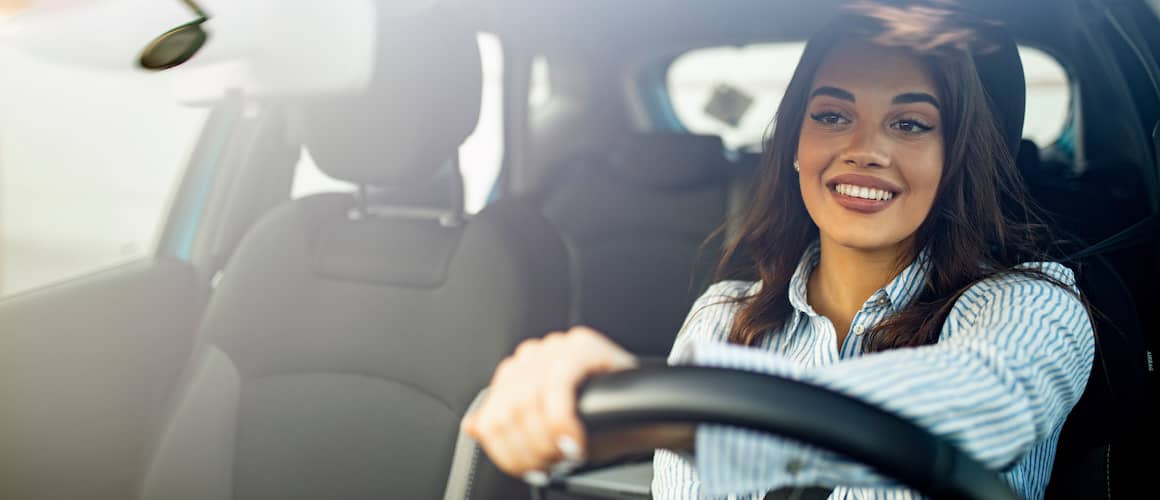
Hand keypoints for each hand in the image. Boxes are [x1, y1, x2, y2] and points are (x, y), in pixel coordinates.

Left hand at [461, 326, 638, 484]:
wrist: (650, 408)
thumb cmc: (601, 420)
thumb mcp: (547, 429)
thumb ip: (510, 426)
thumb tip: (474, 427)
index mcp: (518, 373)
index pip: (492, 416)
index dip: (508, 452)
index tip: (531, 469)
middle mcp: (533, 356)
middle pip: (506, 413)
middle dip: (529, 449)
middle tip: (552, 465)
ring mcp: (557, 347)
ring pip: (526, 403)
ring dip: (546, 441)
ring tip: (566, 454)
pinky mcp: (581, 347)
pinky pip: (557, 388)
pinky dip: (563, 423)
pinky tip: (576, 442)